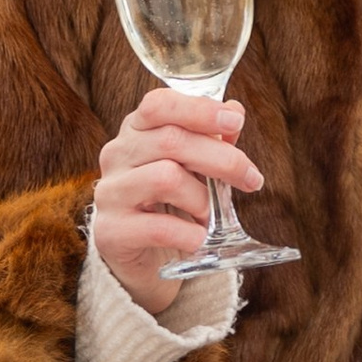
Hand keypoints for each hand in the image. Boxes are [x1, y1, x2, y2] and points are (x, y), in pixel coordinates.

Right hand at [92, 86, 262, 307]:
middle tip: (251, 179)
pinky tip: (198, 239)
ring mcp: (110, 192)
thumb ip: (212, 139)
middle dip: (222, 159)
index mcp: (136, 131)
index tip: (235, 121)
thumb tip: (235, 110)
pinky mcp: (111, 231)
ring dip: (203, 199)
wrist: (142, 257)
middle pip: (171, 140)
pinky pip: (158, 228)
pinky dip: (188, 234)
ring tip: (211, 215)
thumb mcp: (193, 167)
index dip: (199, 109)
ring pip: (166, 179)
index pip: (159, 104)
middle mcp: (117, 155)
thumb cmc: (170, 203)